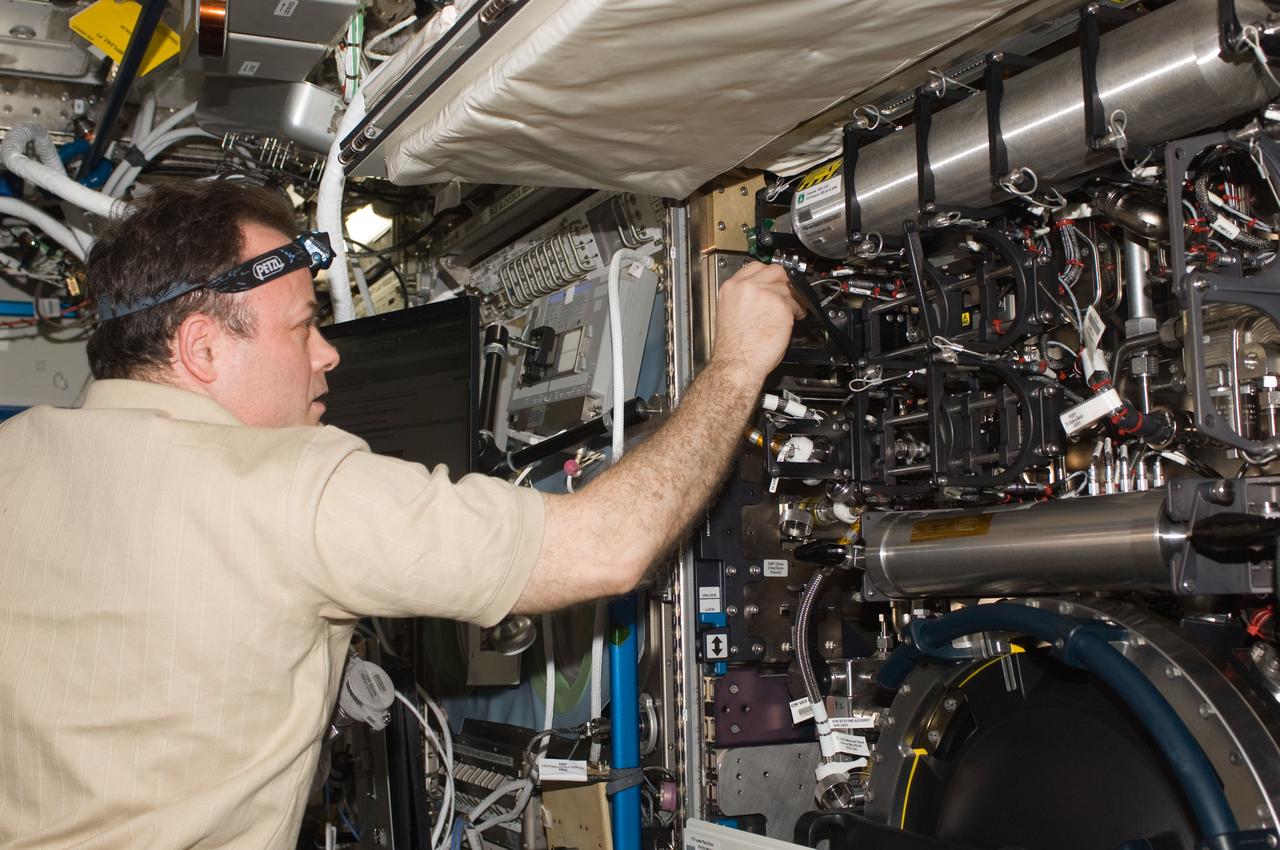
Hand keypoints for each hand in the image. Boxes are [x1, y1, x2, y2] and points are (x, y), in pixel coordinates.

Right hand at [710, 261, 803, 380]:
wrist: (737, 363)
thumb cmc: (733, 347)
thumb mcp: (730, 312)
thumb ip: (745, 296)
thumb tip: (762, 292)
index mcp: (731, 287)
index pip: (755, 266)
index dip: (768, 275)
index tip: (773, 282)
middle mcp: (747, 287)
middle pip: (775, 270)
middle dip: (783, 283)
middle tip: (785, 295)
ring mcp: (765, 294)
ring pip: (788, 286)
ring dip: (792, 299)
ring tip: (789, 312)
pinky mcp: (780, 305)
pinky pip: (796, 302)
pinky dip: (797, 311)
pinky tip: (790, 320)